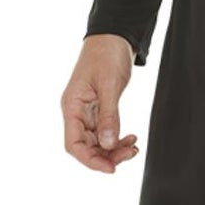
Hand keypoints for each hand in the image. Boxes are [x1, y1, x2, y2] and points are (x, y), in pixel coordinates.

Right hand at [64, 34, 140, 173]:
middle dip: (106, 156)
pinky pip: (104, 132)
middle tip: (130, 154)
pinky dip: (117, 138)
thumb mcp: (109, 85)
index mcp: (71, 106)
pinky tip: (131, 138)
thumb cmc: (106, 54)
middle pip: (85, 146)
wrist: (114, 36)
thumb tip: (108, 144)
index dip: (89, 160)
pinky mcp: (98, 109)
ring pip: (96, 142)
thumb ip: (109, 116)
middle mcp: (76, 112)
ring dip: (113, 149)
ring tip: (133, 146)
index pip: (73, 144)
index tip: (110, 168)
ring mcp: (86, 111)